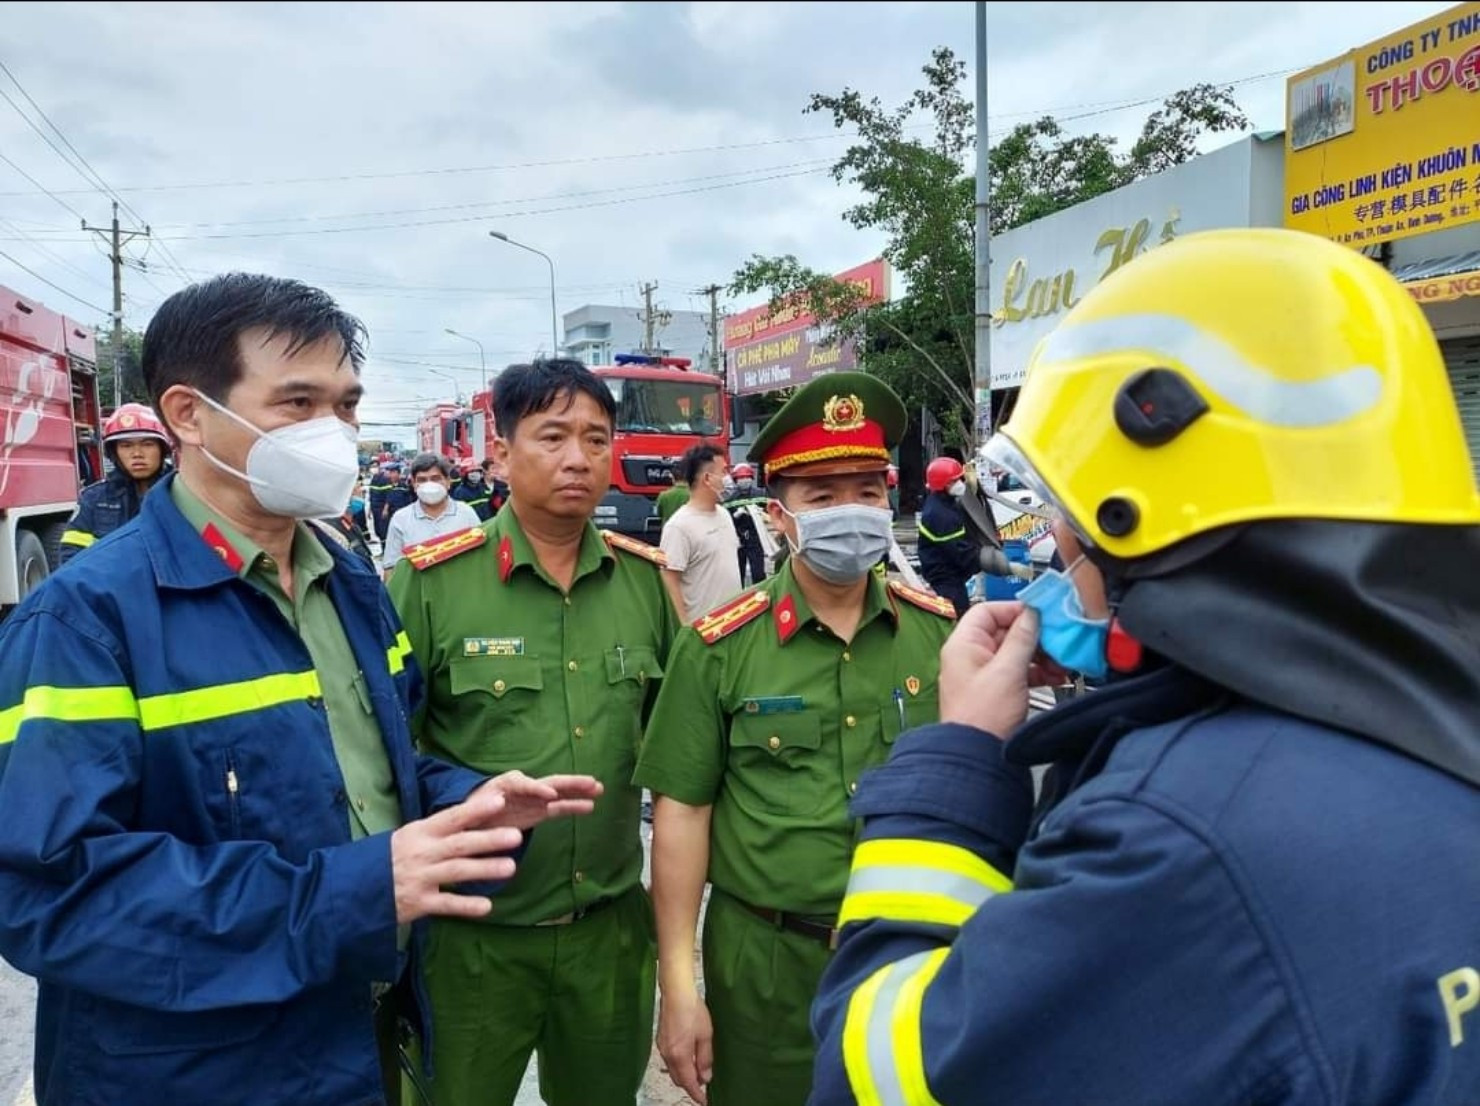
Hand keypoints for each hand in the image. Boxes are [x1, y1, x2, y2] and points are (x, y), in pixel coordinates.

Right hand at [391, 789, 524, 923]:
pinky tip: (487, 907)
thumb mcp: (408, 837)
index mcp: (420, 833)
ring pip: (457, 872)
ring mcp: (420, 878)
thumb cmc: (389, 858)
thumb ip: (438, 831)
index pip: (452, 817)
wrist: (353, 888)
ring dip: (484, 869)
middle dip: (489, 840)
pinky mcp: (418, 903)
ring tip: (511, 867)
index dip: (476, 809)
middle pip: (460, 844)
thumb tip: (474, 815)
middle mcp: (422, 853)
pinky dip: (466, 906)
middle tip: (516, 836)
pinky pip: (446, 905)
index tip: (500, 801)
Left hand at [470, 771, 603, 829]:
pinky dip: (574, 806)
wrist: (471, 820)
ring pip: (560, 792)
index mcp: (505, 784)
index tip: (550, 794)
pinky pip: (560, 807)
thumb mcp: (471, 810)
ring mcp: (534, 798)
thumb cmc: (470, 812)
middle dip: (569, 782)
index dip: (537, 788)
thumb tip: (498, 804)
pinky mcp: (539, 811)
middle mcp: (524, 787)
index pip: (523, 784)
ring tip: (599, 789)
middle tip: (590, 782)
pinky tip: (590, 806)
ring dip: (579, 791)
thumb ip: (483, 808)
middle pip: (549, 781)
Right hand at [657, 984, 713, 1104]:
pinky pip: (669, 1059)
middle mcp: (668, 1055)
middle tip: (704, 1084)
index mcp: (680, 1056)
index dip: (696, 1094)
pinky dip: (679, 1064)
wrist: (676, 992)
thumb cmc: (693, 1011)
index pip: (688, 1082)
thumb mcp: (705, 1035)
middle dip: (690, 1084)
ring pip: (673, 1070)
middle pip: (678, 1079)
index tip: (704, 1101)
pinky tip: (688, 1056)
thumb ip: (705, 1058)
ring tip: (698, 1069)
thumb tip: (706, 1077)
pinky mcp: (660, 1040)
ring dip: (684, 1073)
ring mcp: (662, 1048)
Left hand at [938, 602, 1056, 737]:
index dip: (1014, 610)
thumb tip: (1032, 613)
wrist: (978, 756)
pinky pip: (1017, 672)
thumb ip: (1022, 638)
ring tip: (1059, 665)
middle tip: (1056, 642)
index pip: (987, 611)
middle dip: (1034, 637)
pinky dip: (1036, 672)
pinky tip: (1055, 678)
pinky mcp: (995, 691)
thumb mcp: (1008, 671)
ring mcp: (982, 674)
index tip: (1040, 614)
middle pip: (1004, 632)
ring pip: (1014, 652)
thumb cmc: (984, 715)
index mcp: (964, 645)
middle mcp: (970, 656)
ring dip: (1039, 656)